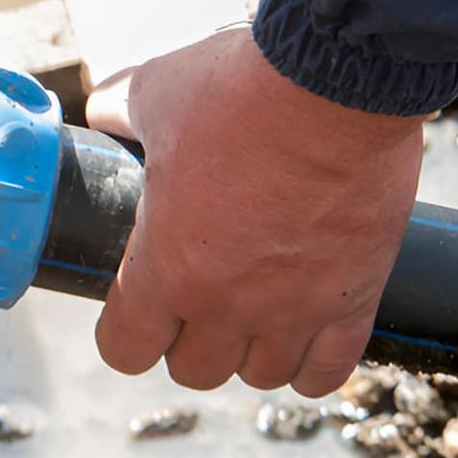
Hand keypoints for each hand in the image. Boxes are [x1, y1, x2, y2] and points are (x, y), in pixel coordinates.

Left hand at [87, 28, 423, 396]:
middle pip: (195, 370)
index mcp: (166, 267)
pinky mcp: (355, 298)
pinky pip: (330, 371)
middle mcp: (227, 304)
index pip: (126, 350)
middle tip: (193, 298)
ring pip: (262, 376)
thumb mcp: (151, 94)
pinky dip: (314, 362)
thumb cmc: (236, 92)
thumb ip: (116, 114)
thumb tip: (101, 115)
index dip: (124, 333)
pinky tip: (303, 332)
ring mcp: (295, 309)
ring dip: (249, 350)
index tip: (133, 308)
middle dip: (186, 340)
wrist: (335, 82)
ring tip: (250, 310)